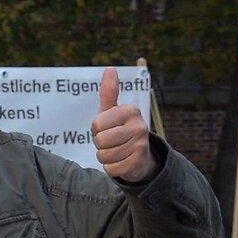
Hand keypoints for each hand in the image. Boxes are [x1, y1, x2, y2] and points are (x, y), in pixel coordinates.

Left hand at [91, 66, 156, 183]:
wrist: (139, 156)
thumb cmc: (119, 129)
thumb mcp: (111, 110)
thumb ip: (108, 92)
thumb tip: (110, 69)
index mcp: (131, 111)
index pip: (97, 124)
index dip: (96, 129)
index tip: (106, 127)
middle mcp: (140, 127)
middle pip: (101, 140)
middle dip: (100, 143)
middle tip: (110, 141)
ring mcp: (141, 146)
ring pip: (104, 155)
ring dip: (104, 156)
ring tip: (115, 150)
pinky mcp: (138, 164)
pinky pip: (111, 168)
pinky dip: (111, 167)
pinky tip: (120, 161)